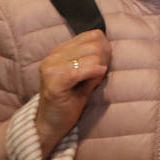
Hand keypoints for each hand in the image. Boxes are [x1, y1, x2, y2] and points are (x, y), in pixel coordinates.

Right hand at [35, 30, 109, 159]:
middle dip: (104, 58)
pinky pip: (80, 71)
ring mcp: (51, 69)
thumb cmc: (71, 99)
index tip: (104, 63)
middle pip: (95, 44)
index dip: (105, 48)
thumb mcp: (86, 75)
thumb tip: (109, 45)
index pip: (93, 35)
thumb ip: (95, 59)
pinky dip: (93, 73)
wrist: (52, 124)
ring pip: (91, 55)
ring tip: (92, 82)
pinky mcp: (54, 83)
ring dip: (98, 68)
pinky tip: (96, 79)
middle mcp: (53, 56)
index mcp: (59, 51)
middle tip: (100, 75)